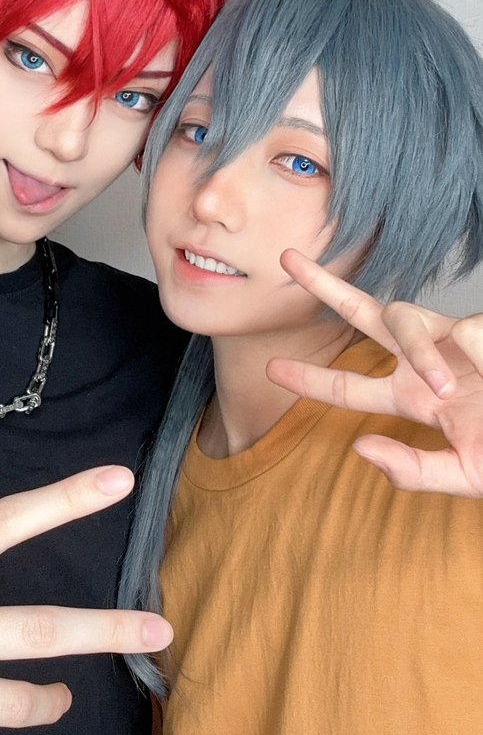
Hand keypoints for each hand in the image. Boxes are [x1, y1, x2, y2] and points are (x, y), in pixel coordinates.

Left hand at [266, 249, 482, 496]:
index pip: (351, 386)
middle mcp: (425, 363)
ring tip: (448, 386)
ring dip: (418, 351)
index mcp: (415, 398)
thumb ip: (414, 470)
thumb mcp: (464, 476)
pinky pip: (464, 332)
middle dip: (326, 287)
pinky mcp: (479, 331)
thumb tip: (360, 449)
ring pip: (406, 318)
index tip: (271, 367)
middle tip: (286, 258)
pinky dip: (476, 356)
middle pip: (364, 316)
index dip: (311, 377)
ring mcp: (453, 341)